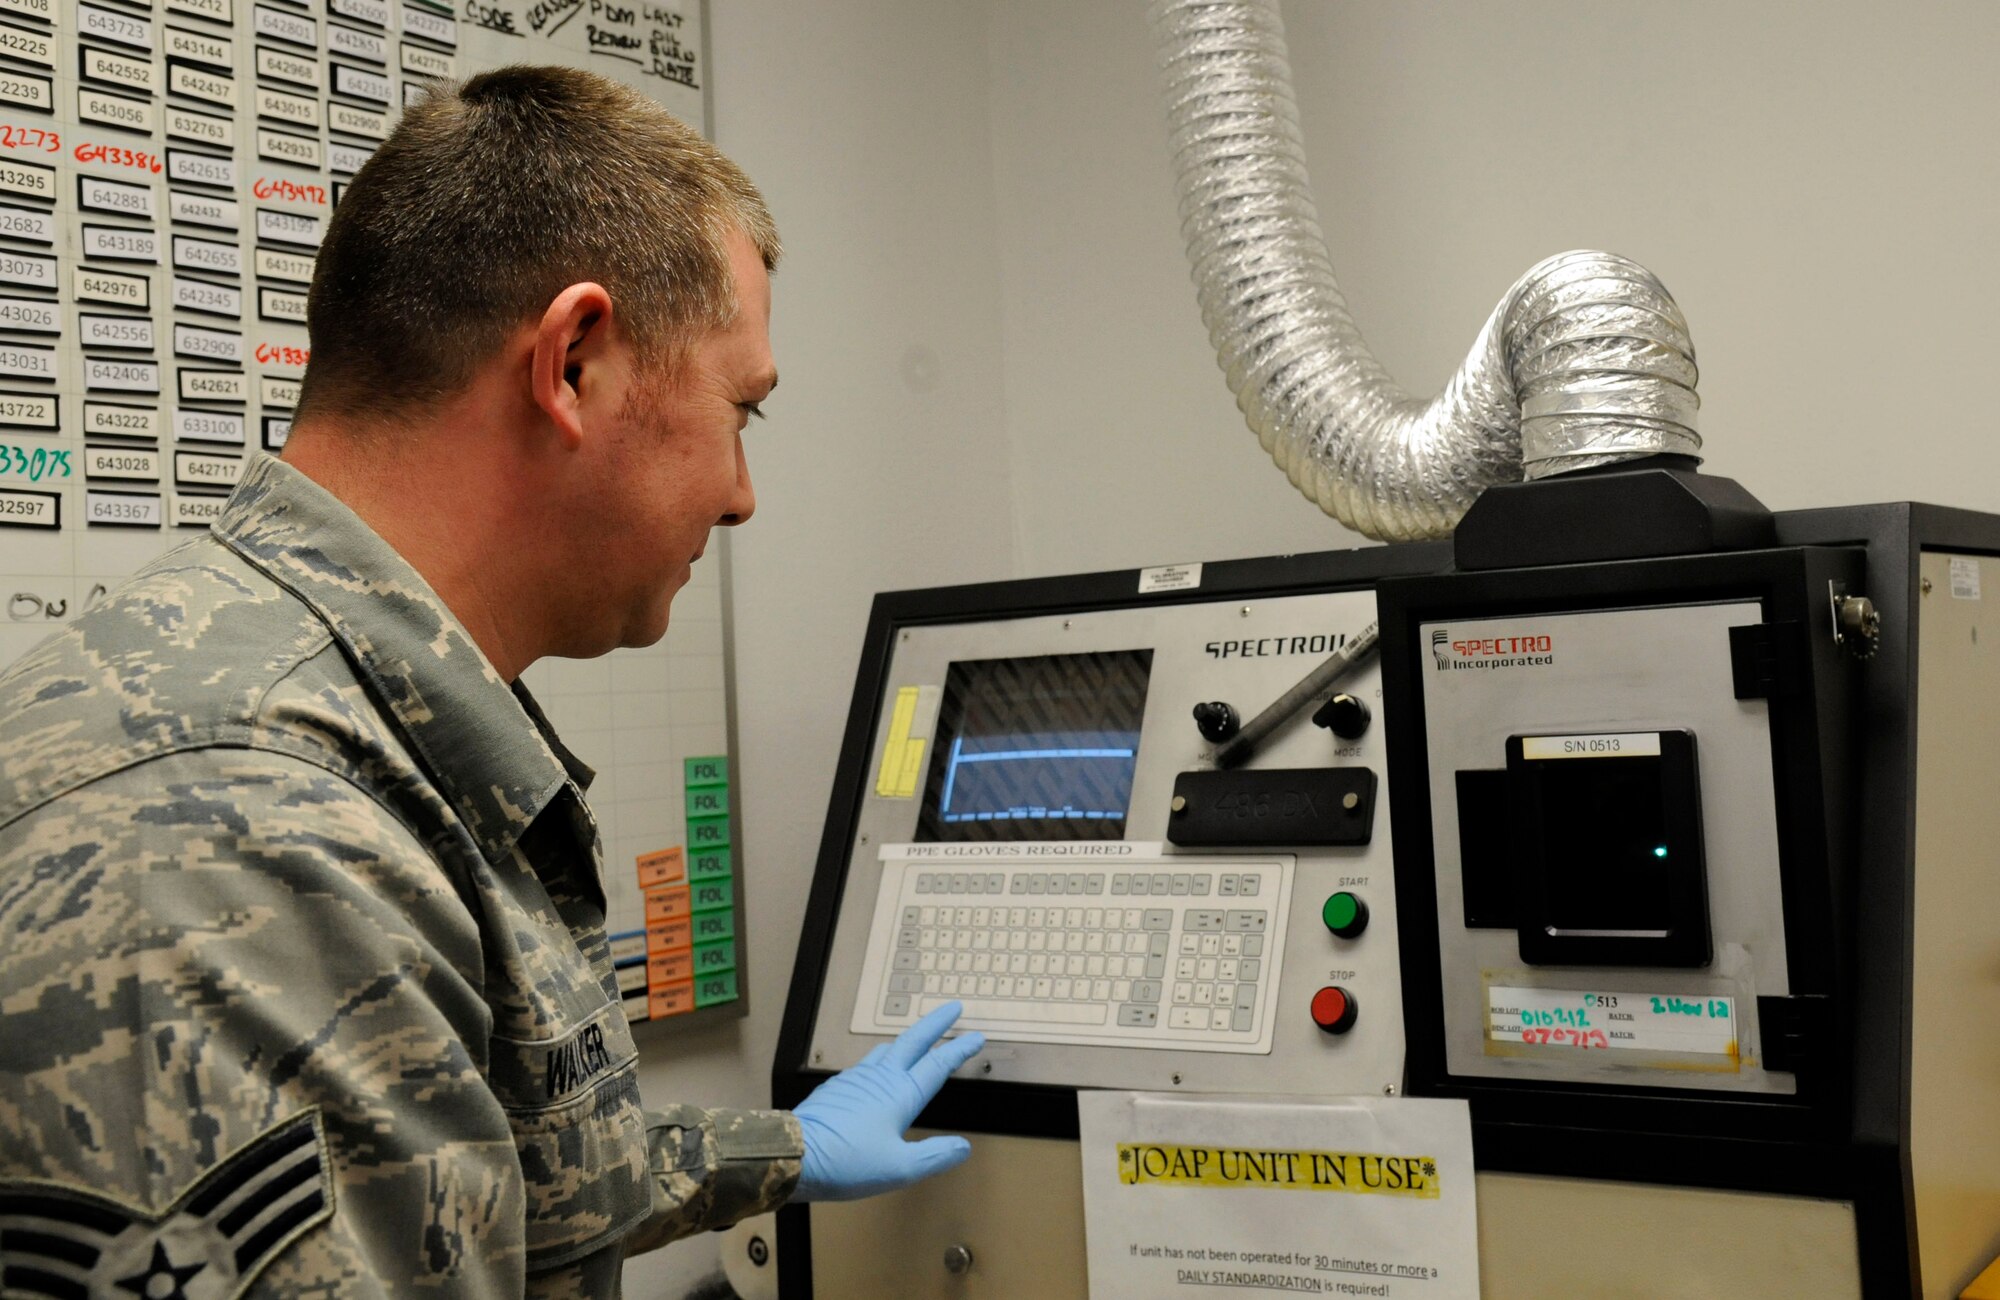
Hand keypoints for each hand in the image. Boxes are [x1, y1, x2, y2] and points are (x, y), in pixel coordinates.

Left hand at [792, 1001, 985, 1201]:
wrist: (794, 1153)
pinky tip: (877, 1070)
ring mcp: (856, 1079)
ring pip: (887, 1049)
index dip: (959, 1050)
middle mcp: (881, 1078)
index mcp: (902, 1094)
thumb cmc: (848, 1161)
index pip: (938, 1065)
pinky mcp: (838, 1087)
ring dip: (907, 1040)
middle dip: (936, 1023)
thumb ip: (935, 1157)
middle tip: (953, 1008)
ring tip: (917, 1040)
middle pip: (914, 1041)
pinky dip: (883, 1058)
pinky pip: (866, 1064)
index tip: (976, 1036)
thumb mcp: (900, 1169)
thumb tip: (963, 1147)